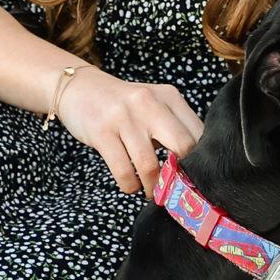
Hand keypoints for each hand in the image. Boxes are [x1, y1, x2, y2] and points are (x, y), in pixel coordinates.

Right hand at [55, 67, 202, 196]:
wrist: (80, 88)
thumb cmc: (122, 105)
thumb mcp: (153, 105)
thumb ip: (173, 127)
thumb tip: (193, 167)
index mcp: (169, 96)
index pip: (198, 134)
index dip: (200, 162)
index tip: (194, 177)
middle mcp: (149, 103)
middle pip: (182, 147)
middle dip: (181, 175)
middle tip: (176, 188)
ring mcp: (124, 117)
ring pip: (150, 165)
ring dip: (153, 187)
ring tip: (152, 192)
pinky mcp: (102, 132)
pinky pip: (123, 171)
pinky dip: (130, 186)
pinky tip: (131, 185)